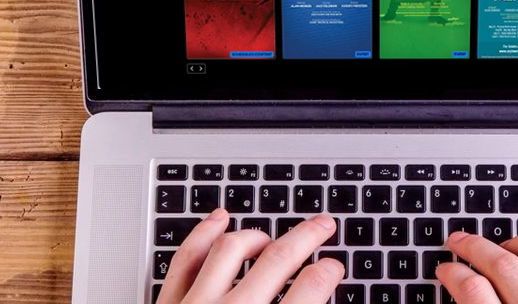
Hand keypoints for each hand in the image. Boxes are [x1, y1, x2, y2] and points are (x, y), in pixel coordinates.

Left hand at [158, 208, 342, 303]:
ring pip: (230, 250)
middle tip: (322, 225)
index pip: (308, 291)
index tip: (333, 266)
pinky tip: (219, 220)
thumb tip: (314, 296)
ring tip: (269, 238)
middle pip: (276, 261)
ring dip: (255, 237)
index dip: (327, 274)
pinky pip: (185, 259)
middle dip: (306, 237)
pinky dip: (203, 234)